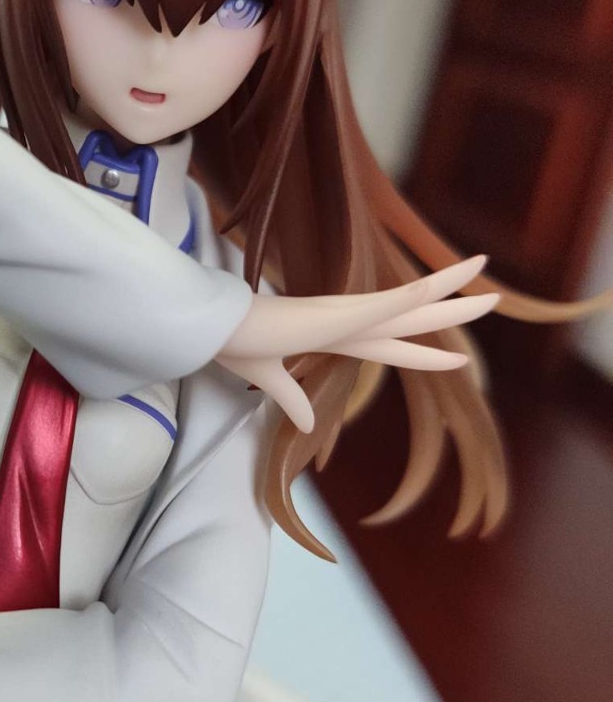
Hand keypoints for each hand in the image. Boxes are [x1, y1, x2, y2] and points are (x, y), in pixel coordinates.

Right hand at [216, 254, 499, 432]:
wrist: (212, 328)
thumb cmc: (232, 344)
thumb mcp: (268, 377)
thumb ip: (292, 399)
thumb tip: (309, 421)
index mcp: (333, 335)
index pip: (390, 344)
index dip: (424, 353)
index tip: (459, 358)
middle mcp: (347, 321)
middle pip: (412, 316)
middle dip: (452, 311)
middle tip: (491, 299)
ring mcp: (345, 315)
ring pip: (411, 302)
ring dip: (450, 292)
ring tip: (486, 279)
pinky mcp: (335, 313)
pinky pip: (384, 304)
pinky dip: (413, 297)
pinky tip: (439, 290)